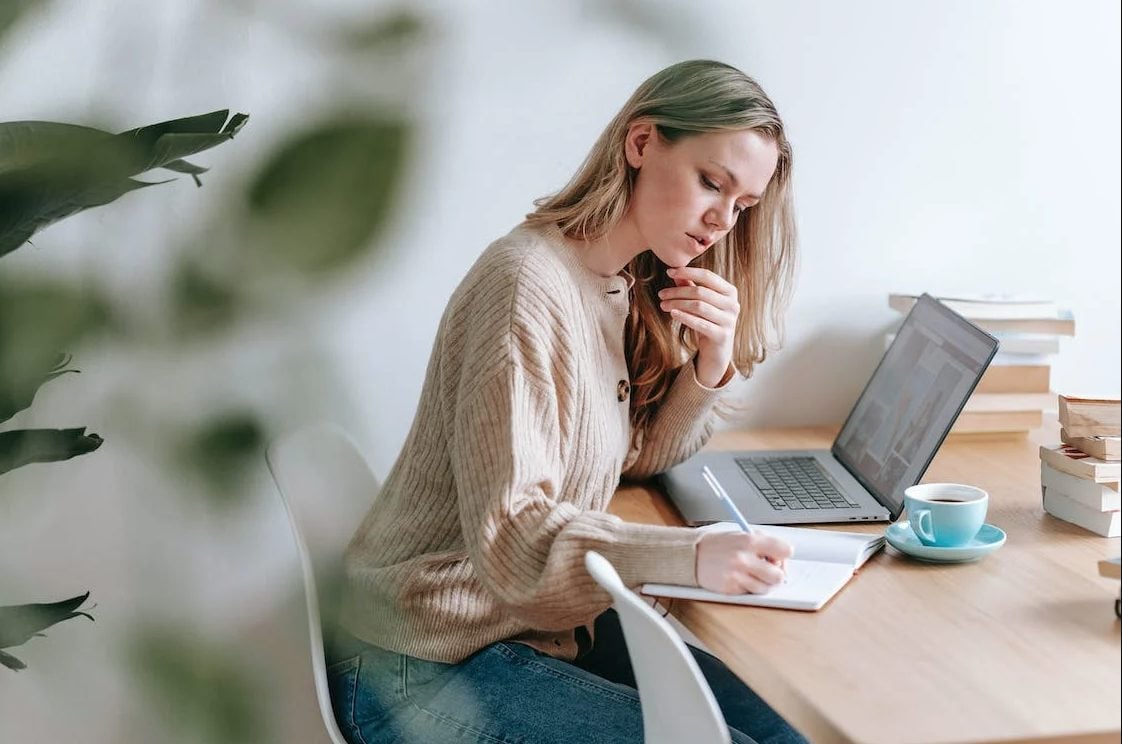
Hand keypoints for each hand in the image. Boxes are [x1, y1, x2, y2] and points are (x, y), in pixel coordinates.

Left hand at [658, 267, 739, 386]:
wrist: (717, 351)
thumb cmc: (708, 321)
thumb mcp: (701, 303)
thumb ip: (691, 287)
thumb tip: (675, 272)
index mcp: (730, 291)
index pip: (708, 276)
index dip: (688, 272)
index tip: (669, 271)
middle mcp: (733, 304)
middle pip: (701, 292)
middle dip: (678, 291)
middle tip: (661, 294)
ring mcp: (729, 320)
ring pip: (699, 306)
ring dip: (677, 304)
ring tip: (663, 304)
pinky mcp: (722, 335)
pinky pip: (700, 323)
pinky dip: (684, 317)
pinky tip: (672, 313)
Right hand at [696, 531, 792, 594]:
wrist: (691, 555)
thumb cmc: (717, 545)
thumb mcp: (740, 535)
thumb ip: (762, 543)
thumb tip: (782, 559)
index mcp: (750, 540)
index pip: (785, 550)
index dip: (784, 556)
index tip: (779, 557)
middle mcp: (744, 558)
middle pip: (778, 575)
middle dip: (775, 574)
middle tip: (766, 570)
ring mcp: (737, 575)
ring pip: (765, 588)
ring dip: (761, 583)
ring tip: (750, 574)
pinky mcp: (730, 589)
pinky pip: (749, 593)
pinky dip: (747, 588)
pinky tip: (738, 578)